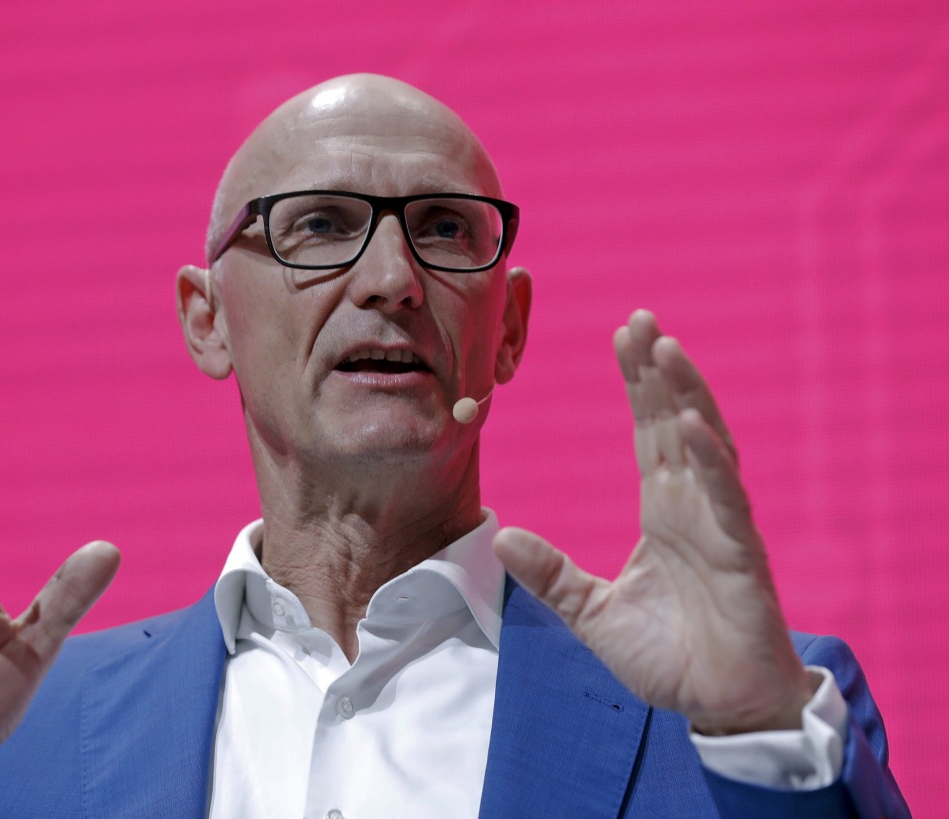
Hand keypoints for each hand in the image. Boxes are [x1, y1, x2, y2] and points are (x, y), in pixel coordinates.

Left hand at [494, 310, 811, 733]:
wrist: (720, 708)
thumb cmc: (668, 658)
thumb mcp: (591, 614)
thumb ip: (551, 576)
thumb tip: (501, 539)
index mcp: (664, 512)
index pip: (649, 434)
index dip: (638, 385)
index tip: (622, 337)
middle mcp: (694, 507)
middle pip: (674, 423)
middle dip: (658, 371)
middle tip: (640, 318)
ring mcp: (720, 526)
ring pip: (705, 445)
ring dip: (686, 396)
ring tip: (664, 347)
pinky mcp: (741, 555)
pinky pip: (725, 499)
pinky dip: (710, 460)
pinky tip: (691, 424)